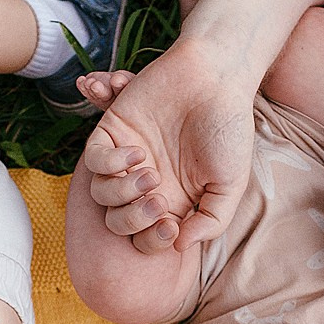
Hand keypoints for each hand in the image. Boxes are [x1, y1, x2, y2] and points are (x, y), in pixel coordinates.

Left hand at [81, 41, 255, 254]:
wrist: (216, 77)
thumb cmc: (228, 128)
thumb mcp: (230, 183)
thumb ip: (212, 220)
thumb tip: (180, 246)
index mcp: (172, 199)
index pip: (147, 237)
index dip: (153, 242)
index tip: (171, 230)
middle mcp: (146, 182)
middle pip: (118, 221)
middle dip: (134, 220)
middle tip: (159, 201)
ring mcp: (127, 157)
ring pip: (101, 195)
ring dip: (122, 192)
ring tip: (150, 174)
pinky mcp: (113, 130)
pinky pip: (93, 161)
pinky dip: (109, 164)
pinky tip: (138, 152)